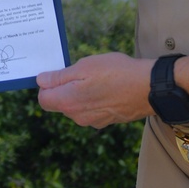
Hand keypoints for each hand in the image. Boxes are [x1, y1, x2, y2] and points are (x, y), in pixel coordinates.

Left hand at [37, 53, 151, 128]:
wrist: (147, 88)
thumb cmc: (115, 73)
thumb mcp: (84, 66)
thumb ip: (59, 77)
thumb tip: (40, 80)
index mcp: (68, 103)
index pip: (43, 99)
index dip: (47, 85)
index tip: (59, 73)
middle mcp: (78, 117)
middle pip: (60, 103)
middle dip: (65, 88)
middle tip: (81, 71)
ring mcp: (93, 121)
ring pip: (77, 105)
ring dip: (81, 93)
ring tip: (98, 77)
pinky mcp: (106, 121)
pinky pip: (92, 109)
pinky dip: (94, 99)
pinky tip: (108, 86)